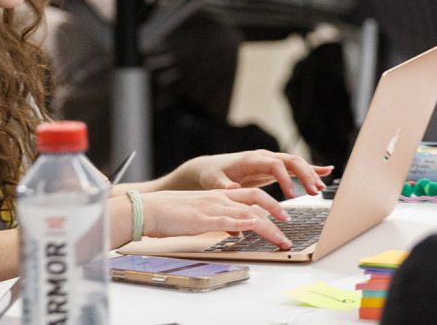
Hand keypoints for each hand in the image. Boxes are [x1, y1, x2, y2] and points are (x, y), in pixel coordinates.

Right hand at [139, 188, 295, 249]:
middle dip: (277, 211)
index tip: (282, 217)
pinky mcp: (203, 219)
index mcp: (217, 196)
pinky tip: (258, 229)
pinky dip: (246, 225)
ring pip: (248, 213)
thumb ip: (220, 221)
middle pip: (255, 199)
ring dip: (269, 226)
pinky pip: (229, 221)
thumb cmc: (169, 214)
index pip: (250, 196)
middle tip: (289, 225)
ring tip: (282, 240)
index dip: (270, 204)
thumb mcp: (199, 216)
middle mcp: (218, 199)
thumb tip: (237, 232)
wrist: (147, 209)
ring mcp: (212, 208)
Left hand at [166, 150, 332, 198]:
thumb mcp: (214, 182)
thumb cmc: (212, 175)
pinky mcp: (273, 167)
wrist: (210, 168)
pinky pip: (294, 167)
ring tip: (320, 189)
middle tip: (314, 192)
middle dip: (304, 175)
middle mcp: (263, 157)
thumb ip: (223, 186)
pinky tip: (326, 171)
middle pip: (290, 160)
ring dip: (309, 174)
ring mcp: (269, 161)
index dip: (285, 179)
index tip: (292, 196)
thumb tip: (233, 188)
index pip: (275, 164)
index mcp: (251, 160)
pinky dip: (310, 168)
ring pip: (295, 163)